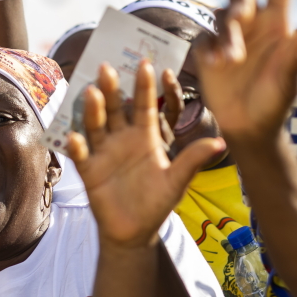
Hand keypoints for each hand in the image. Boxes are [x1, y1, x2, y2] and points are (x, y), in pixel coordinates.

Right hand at [68, 61, 222, 249]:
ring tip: (91, 92)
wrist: (134, 231)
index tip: (146, 64)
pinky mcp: (89, 170)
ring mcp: (104, 152)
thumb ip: (193, 160)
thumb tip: (220, 142)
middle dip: (111, 89)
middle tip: (107, 67)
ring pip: (96, 126)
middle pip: (116, 109)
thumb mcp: (177, 181)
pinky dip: (77, 146)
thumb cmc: (157, 203)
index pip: (144, 105)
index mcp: (145, 136)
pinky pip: (81, 155)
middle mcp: (122, 138)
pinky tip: (75, 137)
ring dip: (93, 110)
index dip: (145, 86)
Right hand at [194, 0, 296, 150]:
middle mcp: (254, 24)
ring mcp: (230, 36)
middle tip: (239, 21)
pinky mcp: (209, 51)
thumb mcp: (287, 84)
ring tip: (231, 59)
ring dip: (227, 33)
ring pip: (222, 15)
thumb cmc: (274, 104)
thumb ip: (293, 60)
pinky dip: (209, 48)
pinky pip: (205, 38)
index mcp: (278, 24)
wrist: (249, 127)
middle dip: (240, 3)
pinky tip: (216, 65)